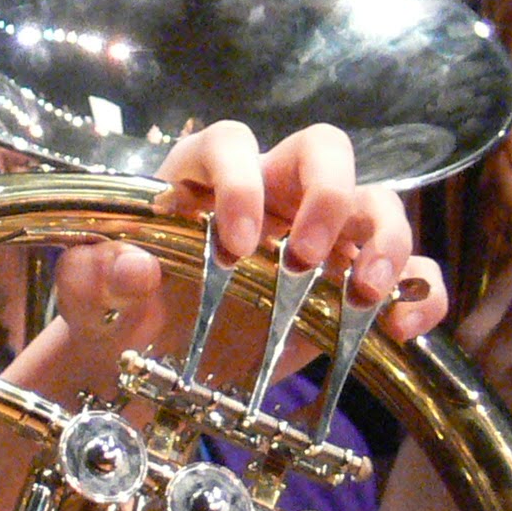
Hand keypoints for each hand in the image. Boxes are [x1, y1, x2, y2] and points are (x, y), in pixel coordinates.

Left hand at [15, 122, 446, 404]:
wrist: (143, 368)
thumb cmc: (118, 314)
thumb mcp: (91, 300)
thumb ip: (97, 277)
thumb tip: (129, 264)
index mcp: (203, 179)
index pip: (231, 142)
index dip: (238, 181)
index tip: (232, 243)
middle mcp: (270, 193)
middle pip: (324, 148)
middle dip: (328, 193)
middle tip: (305, 256)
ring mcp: (319, 236)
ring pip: (376, 202)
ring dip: (384, 241)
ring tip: (364, 293)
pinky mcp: (350, 286)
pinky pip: (409, 271)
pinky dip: (420, 291)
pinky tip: (403, 325)